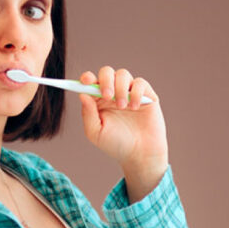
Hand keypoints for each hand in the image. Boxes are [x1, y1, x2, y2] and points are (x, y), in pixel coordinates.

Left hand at [79, 67, 167, 201]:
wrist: (139, 155)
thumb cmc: (116, 144)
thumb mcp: (96, 132)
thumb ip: (87, 113)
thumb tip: (82, 94)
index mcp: (98, 100)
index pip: (91, 82)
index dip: (87, 78)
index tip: (86, 81)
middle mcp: (113, 93)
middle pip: (107, 72)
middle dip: (105, 80)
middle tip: (106, 95)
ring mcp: (130, 93)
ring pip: (123, 74)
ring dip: (120, 88)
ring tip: (122, 107)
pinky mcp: (146, 95)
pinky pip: (140, 83)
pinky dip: (136, 92)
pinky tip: (134, 107)